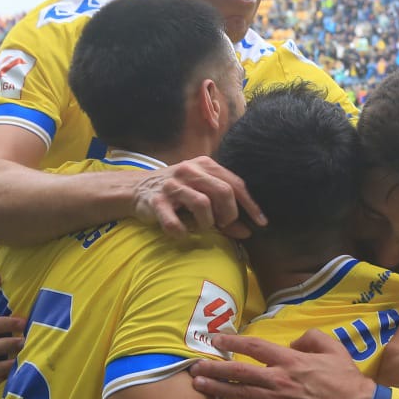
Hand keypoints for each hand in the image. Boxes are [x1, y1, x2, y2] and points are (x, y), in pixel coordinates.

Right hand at [134, 157, 265, 238]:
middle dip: (229, 214)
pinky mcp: (156, 201)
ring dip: (207, 223)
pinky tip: (182, 233)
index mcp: (205, 165)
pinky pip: (174, 223)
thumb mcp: (203, 196)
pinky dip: (182, 232)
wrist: (137, 189)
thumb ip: (225, 211)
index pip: (236, 184)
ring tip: (201, 226)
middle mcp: (190, 171)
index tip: (261, 223)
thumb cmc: (178, 193)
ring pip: (202, 205)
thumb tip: (247, 232)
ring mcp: (172, 185)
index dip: (251, 206)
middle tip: (223, 225)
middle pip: (223, 192)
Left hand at [188, 330, 373, 398]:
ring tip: (199, 386)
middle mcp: (280, 380)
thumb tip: (294, 341)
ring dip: (218, 389)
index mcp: (290, 360)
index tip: (216, 339)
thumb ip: (311, 339)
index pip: (254, 347)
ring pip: (241, 394)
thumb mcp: (334, 350)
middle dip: (214, 369)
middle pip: (239, 372)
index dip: (232, 341)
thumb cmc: (347, 380)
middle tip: (195, 367)